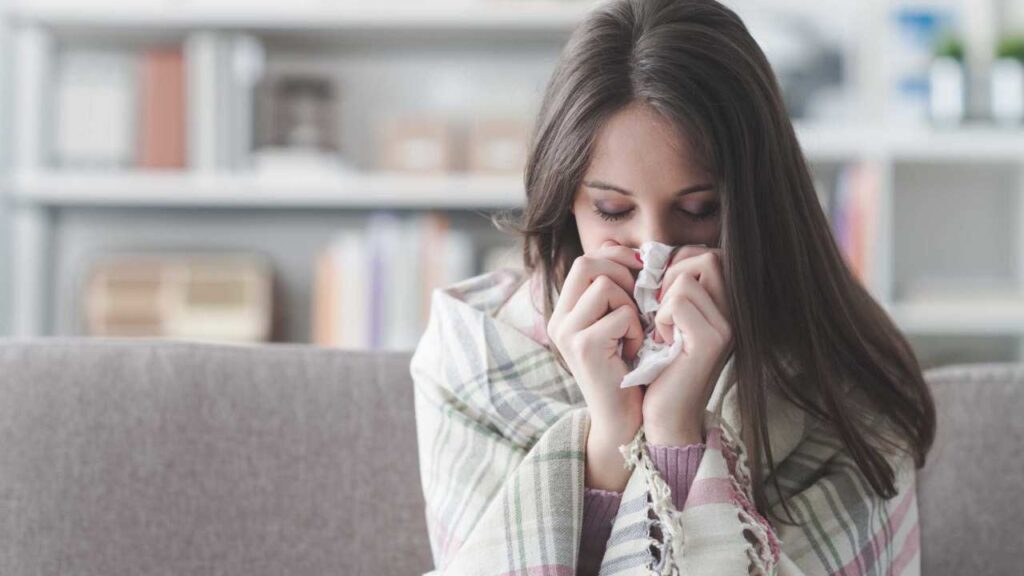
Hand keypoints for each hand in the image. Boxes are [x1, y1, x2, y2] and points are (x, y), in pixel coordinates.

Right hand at [547, 239, 644, 489]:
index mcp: (565, 312)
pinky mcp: (583, 346)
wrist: (624, 420)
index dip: (617, 258)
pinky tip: (633, 352)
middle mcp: (559, 319)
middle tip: (639, 302)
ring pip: (607, 286)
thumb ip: (617, 289)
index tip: (641, 273)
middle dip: (623, 275)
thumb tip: (627, 249)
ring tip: (633, 334)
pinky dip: (636, 331)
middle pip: (589, 263)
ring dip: (631, 306)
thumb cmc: (629, 370)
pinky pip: (621, 314)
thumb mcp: (619, 323)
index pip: (585, 259)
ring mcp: (567, 332)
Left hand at [642, 245, 733, 445]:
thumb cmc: (657, 366)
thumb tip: (648, 251)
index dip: (677, 264)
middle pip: (705, 257)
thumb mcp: (665, 319)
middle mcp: (734, 313)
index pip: (707, 254)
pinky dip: (661, 318)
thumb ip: (668, 286)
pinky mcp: (712, 341)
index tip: (660, 295)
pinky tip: (664, 342)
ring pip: (686, 277)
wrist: (664, 415)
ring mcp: (727, 326)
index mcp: (725, 305)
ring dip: (663, 302)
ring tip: (664, 330)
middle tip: (659, 309)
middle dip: (671, 275)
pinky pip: (678, 301)